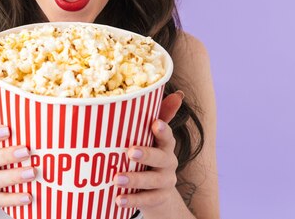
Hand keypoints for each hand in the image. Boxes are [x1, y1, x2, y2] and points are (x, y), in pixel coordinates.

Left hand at [114, 91, 191, 217]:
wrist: (161, 195)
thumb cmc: (151, 158)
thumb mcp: (153, 139)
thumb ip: (160, 116)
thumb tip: (178, 93)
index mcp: (165, 145)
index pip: (167, 136)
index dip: (163, 130)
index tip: (154, 123)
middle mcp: (168, 163)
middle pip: (161, 158)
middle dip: (146, 154)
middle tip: (130, 152)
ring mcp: (164, 182)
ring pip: (153, 181)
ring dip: (135, 179)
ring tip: (116, 178)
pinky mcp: (158, 199)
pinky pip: (147, 201)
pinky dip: (132, 200)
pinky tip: (118, 199)